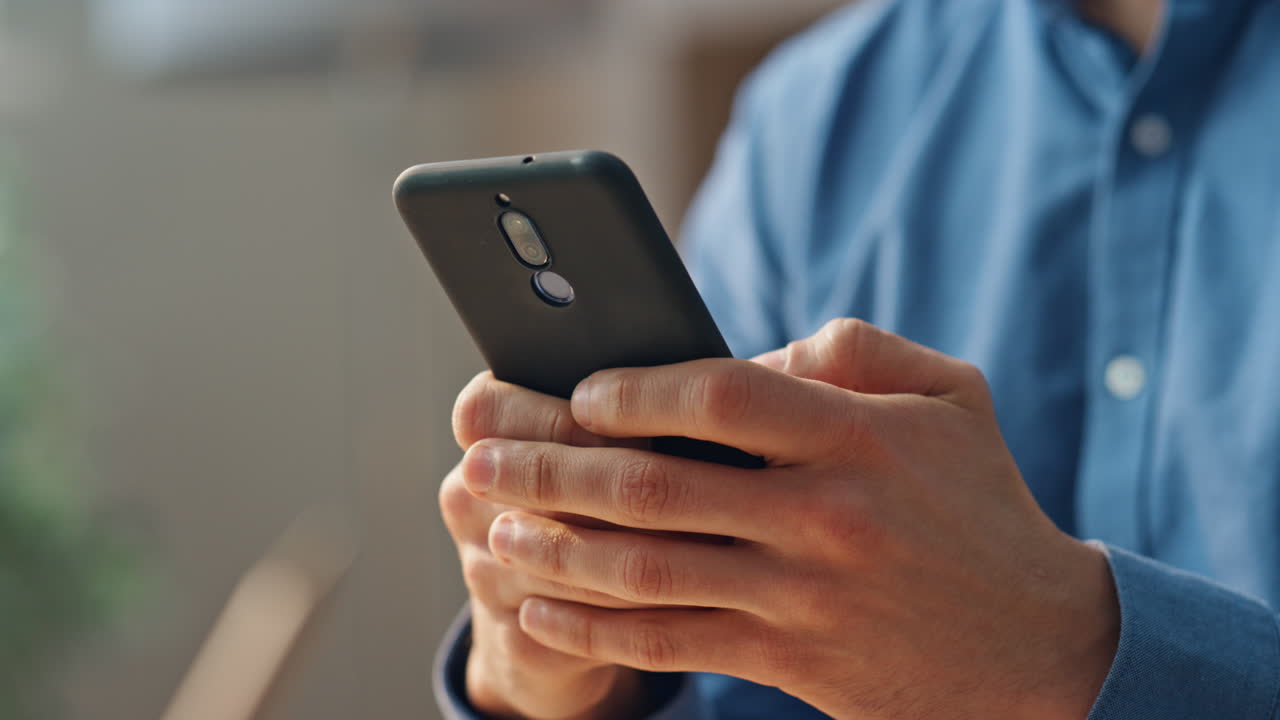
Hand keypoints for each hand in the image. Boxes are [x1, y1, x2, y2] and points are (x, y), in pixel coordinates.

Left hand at [459, 319, 1119, 719]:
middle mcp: (822, 514)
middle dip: (548, 466)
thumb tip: (756, 350)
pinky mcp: (791, 661)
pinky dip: (591, 629)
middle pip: (652, 485)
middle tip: (478, 450)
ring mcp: (803, 596)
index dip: (634, 388)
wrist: (1041, 644)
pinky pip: (668, 643)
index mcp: (855, 437)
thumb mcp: (951, 396)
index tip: (577, 390)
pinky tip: (537, 607)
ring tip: (489, 527)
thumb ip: (855, 351)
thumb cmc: (981, 504)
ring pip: (643, 571)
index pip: (719, 395)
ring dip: (551, 548)